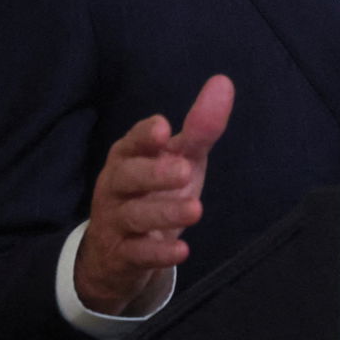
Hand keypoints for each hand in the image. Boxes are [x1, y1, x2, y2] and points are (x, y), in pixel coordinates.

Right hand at [74, 74, 234, 313]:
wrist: (118, 254)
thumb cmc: (153, 192)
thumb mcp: (178, 159)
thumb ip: (200, 128)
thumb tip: (224, 82)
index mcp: (129, 156)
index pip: (131, 142)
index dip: (144, 135)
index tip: (164, 129)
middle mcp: (117, 186)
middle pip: (126, 177)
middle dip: (153, 173)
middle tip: (185, 170)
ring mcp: (116, 222)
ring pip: (133, 216)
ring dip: (163, 213)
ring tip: (196, 210)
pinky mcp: (122, 256)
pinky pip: (137, 255)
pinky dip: (158, 253)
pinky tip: (181, 250)